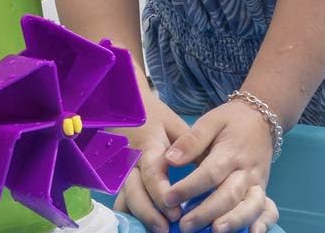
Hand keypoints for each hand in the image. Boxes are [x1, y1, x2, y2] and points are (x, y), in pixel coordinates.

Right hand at [114, 96, 189, 232]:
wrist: (125, 103)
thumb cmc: (155, 116)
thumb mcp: (174, 125)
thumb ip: (190, 148)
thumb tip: (211, 172)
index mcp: (148, 146)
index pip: (152, 174)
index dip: (162, 195)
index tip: (175, 212)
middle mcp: (130, 160)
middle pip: (134, 191)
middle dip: (148, 213)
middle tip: (165, 230)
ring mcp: (118, 168)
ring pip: (123, 197)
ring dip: (138, 216)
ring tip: (155, 230)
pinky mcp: (114, 175)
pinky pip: (119, 197)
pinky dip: (128, 212)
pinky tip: (139, 225)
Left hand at [163, 100, 275, 232]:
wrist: (261, 117)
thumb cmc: (231, 120)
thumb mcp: (210, 121)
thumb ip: (191, 140)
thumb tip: (170, 159)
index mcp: (231, 151)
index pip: (210, 173)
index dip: (189, 188)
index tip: (169, 198)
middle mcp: (247, 170)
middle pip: (229, 195)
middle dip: (206, 212)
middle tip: (185, 226)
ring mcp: (258, 182)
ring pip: (250, 206)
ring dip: (233, 221)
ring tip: (214, 231)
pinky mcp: (264, 190)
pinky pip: (269, 210)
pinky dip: (264, 223)